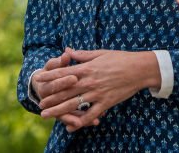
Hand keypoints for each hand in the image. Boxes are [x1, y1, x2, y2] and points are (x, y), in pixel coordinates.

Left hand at [37, 48, 160, 131]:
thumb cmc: (120, 59)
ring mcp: (97, 93)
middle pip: (65, 90)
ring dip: (58, 110)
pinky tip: (71, 127)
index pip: (64, 72)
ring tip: (46, 114)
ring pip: (74, 104)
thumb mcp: (100, 53)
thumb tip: (67, 51)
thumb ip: (82, 55)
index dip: (50, 76)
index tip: (39, 79)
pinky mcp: (106, 102)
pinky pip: (91, 115)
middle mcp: (90, 81)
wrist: (139, 69)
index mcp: (88, 68)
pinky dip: (80, 122)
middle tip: (39, 103)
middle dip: (50, 97)